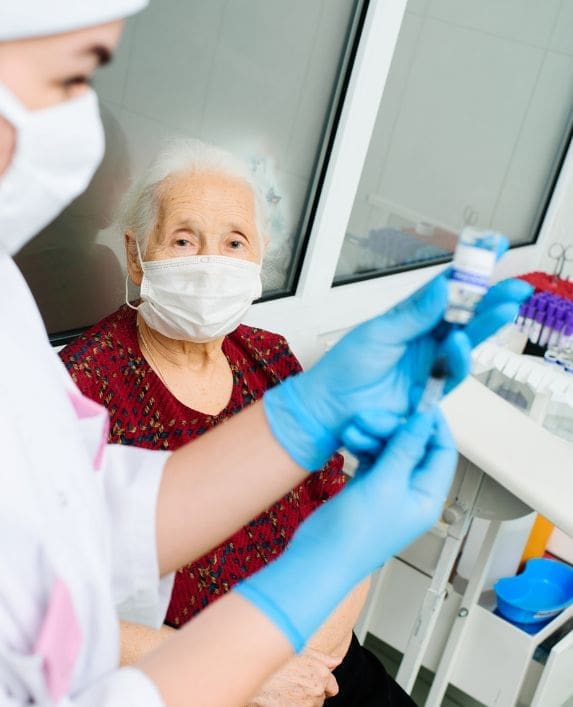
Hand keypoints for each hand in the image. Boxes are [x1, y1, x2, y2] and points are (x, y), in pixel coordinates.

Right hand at [236, 411, 456, 650]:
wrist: (320, 557)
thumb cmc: (357, 534)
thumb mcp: (385, 485)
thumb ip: (405, 449)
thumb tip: (424, 421)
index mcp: (427, 496)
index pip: (442, 451)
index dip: (433, 425)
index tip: (420, 401)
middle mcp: (412, 492)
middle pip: (415, 447)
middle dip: (396, 428)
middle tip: (376, 415)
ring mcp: (389, 489)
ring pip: (391, 449)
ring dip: (376, 435)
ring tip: (357, 428)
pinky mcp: (368, 487)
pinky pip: (373, 457)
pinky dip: (364, 445)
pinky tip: (351, 438)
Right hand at [246, 649, 340, 705]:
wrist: (248, 671)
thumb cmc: (273, 658)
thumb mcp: (297, 651)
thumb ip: (321, 658)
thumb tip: (338, 661)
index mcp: (321, 673)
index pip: (332, 687)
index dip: (320, 685)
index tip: (305, 682)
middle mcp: (317, 690)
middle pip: (319, 699)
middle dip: (308, 694)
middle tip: (289, 684)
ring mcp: (306, 705)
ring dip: (298, 702)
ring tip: (282, 691)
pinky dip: (289, 705)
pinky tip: (278, 700)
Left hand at [263, 273, 531, 469]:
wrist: (331, 407)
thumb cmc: (345, 368)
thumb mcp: (378, 333)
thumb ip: (413, 314)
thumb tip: (443, 288)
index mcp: (411, 316)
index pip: (446, 287)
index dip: (469, 269)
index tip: (493, 248)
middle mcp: (425, 337)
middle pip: (465, 314)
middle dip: (492, 299)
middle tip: (515, 287)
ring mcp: (430, 363)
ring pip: (467, 340)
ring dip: (486, 324)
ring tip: (504, 308)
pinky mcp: (432, 389)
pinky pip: (454, 370)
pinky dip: (459, 355)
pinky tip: (459, 340)